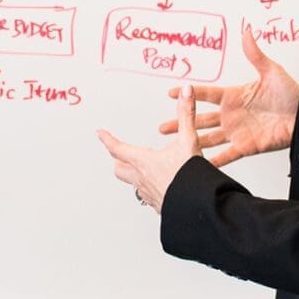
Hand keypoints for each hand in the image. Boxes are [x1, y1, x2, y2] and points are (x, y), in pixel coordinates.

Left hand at [98, 85, 202, 212]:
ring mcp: (149, 194)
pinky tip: (160, 186)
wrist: (199, 207)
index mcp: (143, 161)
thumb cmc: (190, 176)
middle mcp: (142, 179)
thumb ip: (187, 115)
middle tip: (116, 154)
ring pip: (132, 184)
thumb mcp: (189, 140)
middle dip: (117, 160)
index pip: (117, 148)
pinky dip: (149, 189)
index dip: (107, 139)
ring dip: (133, 175)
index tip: (100, 133)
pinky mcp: (159, 206)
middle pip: (119, 169)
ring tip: (139, 169)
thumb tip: (186, 92)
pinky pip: (147, 197)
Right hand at [159, 26, 298, 167]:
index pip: (206, 95)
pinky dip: (213, 161)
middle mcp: (231, 116)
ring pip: (207, 138)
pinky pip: (226, 155)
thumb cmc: (292, 93)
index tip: (172, 93)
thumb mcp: (271, 71)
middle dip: (181, 123)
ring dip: (191, 141)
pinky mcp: (246, 147)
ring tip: (174, 146)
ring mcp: (237, 132)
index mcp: (234, 97)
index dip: (188, 94)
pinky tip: (198, 164)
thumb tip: (247, 30)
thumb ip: (254, 54)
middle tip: (163, 127)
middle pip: (200, 120)